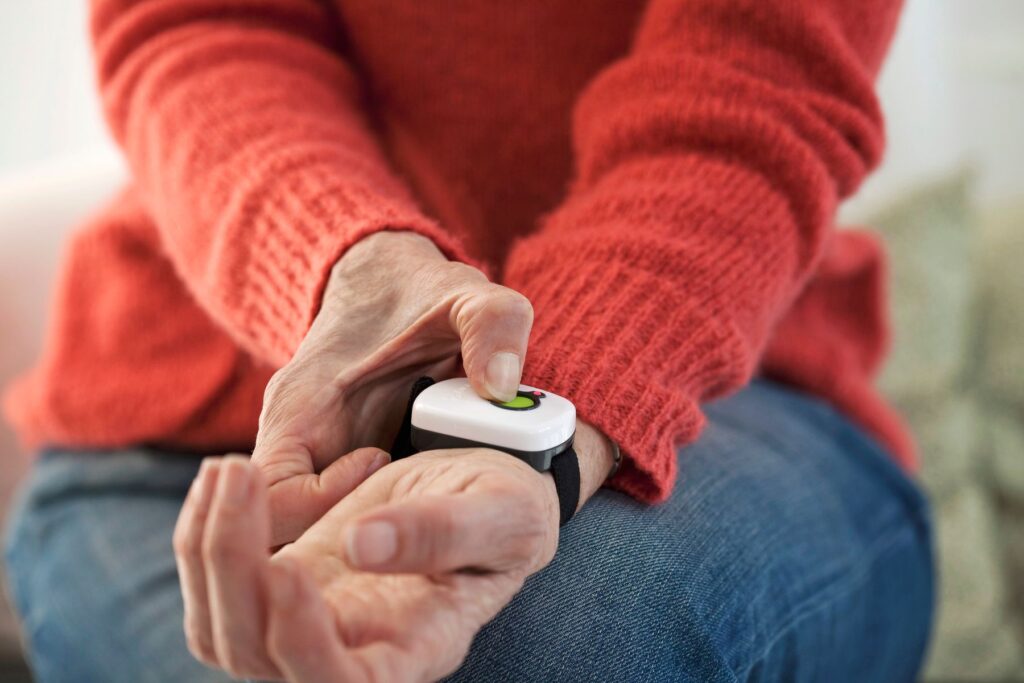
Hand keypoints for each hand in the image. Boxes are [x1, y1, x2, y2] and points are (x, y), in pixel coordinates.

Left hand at [173, 448, 559, 681]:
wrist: (481, 490)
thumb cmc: (507, 508)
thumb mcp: (501, 510)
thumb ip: (444, 530)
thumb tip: (361, 546)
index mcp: (418, 645)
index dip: (303, 647)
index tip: (291, 571)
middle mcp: (355, 648)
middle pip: (257, 658)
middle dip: (229, 570)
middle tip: (239, 472)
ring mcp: (312, 619)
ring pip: (222, 630)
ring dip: (206, 550)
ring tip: (228, 469)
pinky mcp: (286, 581)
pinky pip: (218, 583)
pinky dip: (202, 534)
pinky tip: (224, 478)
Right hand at [253, 231, 533, 544]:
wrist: (399, 288)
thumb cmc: (425, 295)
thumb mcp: (468, 298)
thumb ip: (490, 326)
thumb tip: (501, 386)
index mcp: (302, 406)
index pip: (271, 494)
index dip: (321, 501)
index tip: (382, 462)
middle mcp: (299, 444)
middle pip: (290, 531)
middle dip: (351, 534)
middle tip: (418, 508)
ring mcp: (321, 463)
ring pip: (318, 532)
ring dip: (372, 534)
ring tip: (432, 512)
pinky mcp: (345, 473)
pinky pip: (350, 516)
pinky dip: (388, 524)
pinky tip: (435, 511)